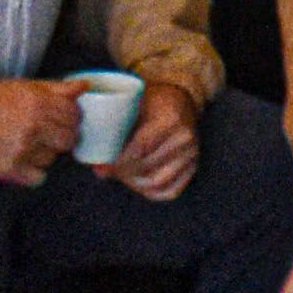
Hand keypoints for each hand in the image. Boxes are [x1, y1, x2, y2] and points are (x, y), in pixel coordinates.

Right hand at [0, 77, 82, 184]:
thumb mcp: (24, 86)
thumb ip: (56, 88)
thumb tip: (83, 87)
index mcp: (39, 104)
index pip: (75, 116)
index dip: (72, 118)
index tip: (63, 120)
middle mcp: (34, 127)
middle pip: (69, 139)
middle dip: (62, 137)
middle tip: (48, 135)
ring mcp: (22, 150)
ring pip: (53, 158)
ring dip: (45, 153)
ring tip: (27, 145)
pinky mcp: (10, 169)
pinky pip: (39, 178)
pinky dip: (34, 172)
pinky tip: (23, 160)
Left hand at [112, 81, 202, 198]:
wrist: (180, 100)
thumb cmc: (152, 102)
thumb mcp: (133, 107)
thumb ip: (114, 134)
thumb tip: (99, 170)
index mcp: (170, 119)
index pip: (141, 147)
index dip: (120, 160)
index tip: (106, 163)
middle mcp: (185, 138)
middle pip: (147, 166)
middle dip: (124, 173)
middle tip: (111, 169)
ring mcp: (191, 154)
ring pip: (158, 182)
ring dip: (135, 184)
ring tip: (124, 175)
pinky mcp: (193, 167)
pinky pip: (170, 191)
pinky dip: (151, 192)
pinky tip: (139, 183)